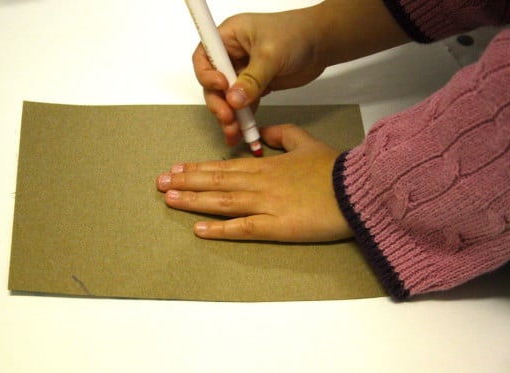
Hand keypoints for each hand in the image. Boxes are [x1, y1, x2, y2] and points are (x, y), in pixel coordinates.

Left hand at [156, 124, 352, 241]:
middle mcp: (259, 183)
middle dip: (185, 182)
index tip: (176, 169)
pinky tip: (199, 230)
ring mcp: (266, 204)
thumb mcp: (306, 142)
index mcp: (265, 165)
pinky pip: (243, 227)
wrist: (356, 190)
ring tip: (169, 199)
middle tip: (160, 183)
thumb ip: (281, 135)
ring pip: (222, 201)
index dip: (197, 168)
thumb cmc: (333, 169)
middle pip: (216, 181)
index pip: (223, 165)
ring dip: (194, 200)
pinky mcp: (276, 226)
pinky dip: (220, 229)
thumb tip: (261, 134)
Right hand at [193, 6, 329, 145]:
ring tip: (234, 131)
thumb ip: (252, 79)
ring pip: (226, 98)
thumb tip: (234, 100)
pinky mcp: (254, 86)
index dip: (207, 75)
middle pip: (212, 84)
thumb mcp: (271, 54)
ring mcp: (242, 72)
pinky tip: (243, 131)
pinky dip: (242, 119)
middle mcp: (231, 54)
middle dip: (218, 103)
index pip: (204, 57)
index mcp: (229, 36)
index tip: (221, 87)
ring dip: (229, 116)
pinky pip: (242, 105)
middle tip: (228, 118)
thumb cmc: (298, 33)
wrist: (321, 42)